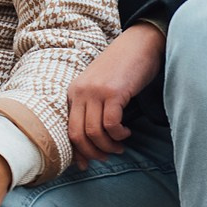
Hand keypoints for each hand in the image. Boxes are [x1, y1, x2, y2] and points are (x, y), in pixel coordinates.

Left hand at [67, 22, 164, 165]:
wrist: (139, 43)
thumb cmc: (122, 68)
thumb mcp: (99, 85)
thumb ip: (92, 107)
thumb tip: (92, 139)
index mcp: (73, 92)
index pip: (67, 129)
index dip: (76, 151)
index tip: (86, 164)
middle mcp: (80, 92)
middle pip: (77, 134)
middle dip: (92, 152)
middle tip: (107, 156)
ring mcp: (96, 91)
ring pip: (94, 132)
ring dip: (108, 145)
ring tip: (119, 145)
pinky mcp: (114, 92)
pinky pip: (111, 124)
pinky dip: (118, 134)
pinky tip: (126, 132)